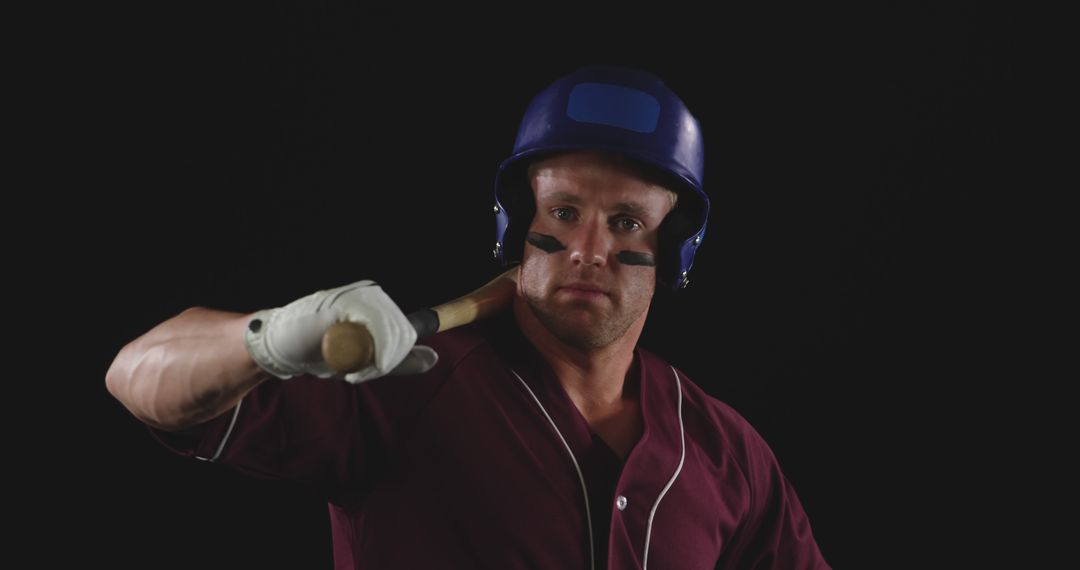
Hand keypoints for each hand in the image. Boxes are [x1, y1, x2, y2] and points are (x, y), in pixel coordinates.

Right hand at [243, 281, 436, 382]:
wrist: (279, 345)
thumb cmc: (320, 350)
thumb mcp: (366, 359)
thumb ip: (398, 360)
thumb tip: (433, 357)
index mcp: (380, 304)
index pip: (409, 333)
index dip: (393, 358)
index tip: (370, 368)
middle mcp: (374, 294)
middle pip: (403, 336)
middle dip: (383, 362)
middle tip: (355, 371)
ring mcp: (360, 296)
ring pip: (392, 336)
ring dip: (372, 361)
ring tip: (346, 364)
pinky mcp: (347, 302)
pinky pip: (377, 332)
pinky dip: (366, 356)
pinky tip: (344, 359)